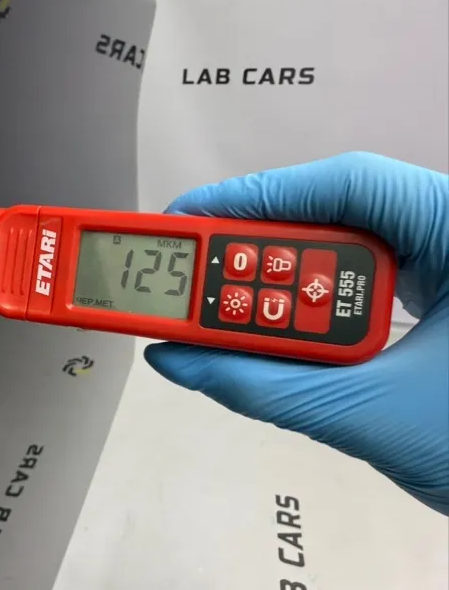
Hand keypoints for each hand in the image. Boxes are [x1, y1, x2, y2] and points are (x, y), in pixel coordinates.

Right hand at [144, 152, 448, 514]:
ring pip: (345, 254)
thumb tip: (181, 360)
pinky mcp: (437, 300)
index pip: (349, 185)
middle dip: (261, 250)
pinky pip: (360, 288)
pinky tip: (281, 329)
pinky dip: (312, 309)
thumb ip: (262, 387)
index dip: (260, 197)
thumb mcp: (369, 416)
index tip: (192, 222)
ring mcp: (447, 269)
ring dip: (283, 286)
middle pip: (339, 218)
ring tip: (229, 311)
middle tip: (195, 276)